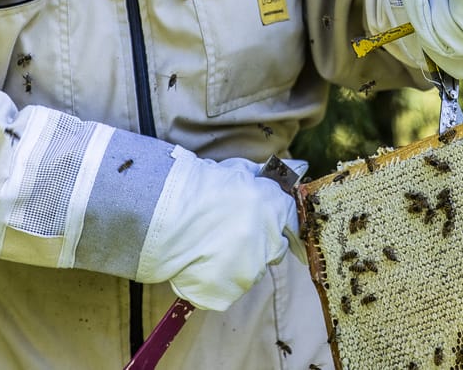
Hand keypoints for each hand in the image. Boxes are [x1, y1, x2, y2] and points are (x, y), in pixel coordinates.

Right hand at [135, 148, 300, 310]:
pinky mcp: (229, 294)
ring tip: (208, 249)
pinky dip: (215, 283)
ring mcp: (251, 272)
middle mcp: (270, 241)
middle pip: (275, 249)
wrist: (167, 212)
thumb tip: (295, 168)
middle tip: (229, 236)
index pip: (290, 219)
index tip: (259, 222)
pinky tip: (199, 265)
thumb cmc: (198, 186)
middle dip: (259, 244)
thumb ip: (264, 176)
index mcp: (275, 208)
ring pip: (251, 272)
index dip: (274, 220)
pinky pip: (227, 292)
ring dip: (237, 264)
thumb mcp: (237, 170)